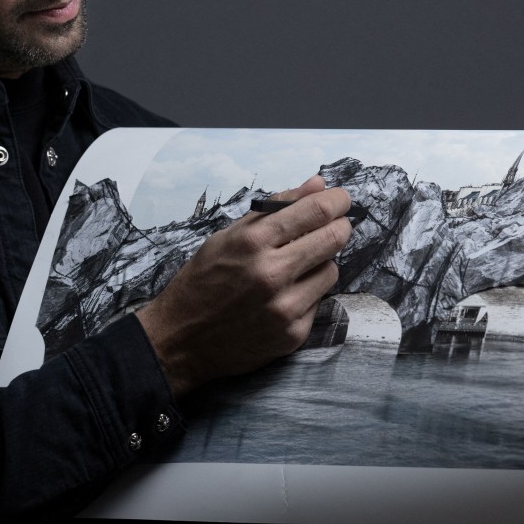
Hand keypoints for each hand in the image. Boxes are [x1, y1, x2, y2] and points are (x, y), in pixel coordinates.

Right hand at [137, 176, 352, 397]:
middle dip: (339, 226)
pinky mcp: (292, 334)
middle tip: (335, 224)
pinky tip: (284, 295)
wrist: (181, 339)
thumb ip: (275, 209)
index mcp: (252, 242)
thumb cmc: (203, 281)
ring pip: (331, 271)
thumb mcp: (228, 236)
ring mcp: (284, 308)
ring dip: (321, 262)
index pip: (314, 211)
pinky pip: (318, 301)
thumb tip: (317, 185)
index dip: (336, 201)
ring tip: (297, 265)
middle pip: (333, 239)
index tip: (341, 199)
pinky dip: (308, 293)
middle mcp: (270, 274)